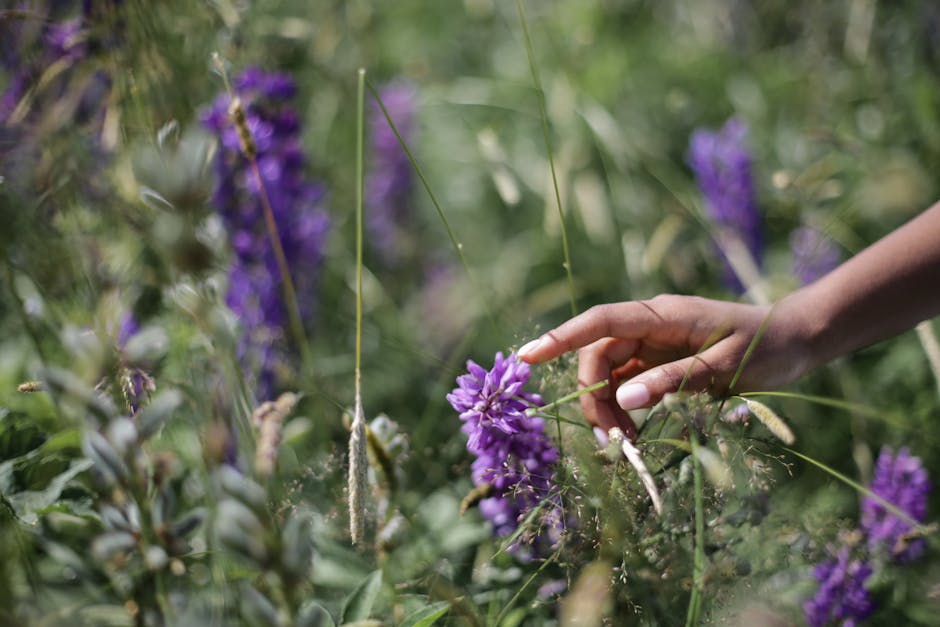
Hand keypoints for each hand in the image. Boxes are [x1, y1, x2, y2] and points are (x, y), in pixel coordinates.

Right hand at [518, 295, 812, 438]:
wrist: (798, 340)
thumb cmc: (769, 346)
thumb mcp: (726, 366)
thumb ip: (675, 380)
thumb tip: (624, 400)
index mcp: (662, 315)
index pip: (600, 322)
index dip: (561, 338)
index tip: (526, 357)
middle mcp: (650, 327)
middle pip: (599, 356)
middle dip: (594, 396)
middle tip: (613, 440)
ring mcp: (654, 346)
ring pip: (610, 375)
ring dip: (608, 408)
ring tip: (626, 444)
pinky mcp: (662, 364)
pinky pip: (628, 386)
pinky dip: (625, 410)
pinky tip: (635, 435)